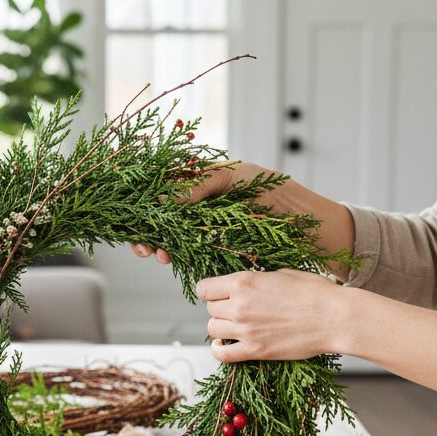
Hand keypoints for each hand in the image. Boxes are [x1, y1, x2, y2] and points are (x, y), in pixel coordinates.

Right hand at [130, 161, 272, 263]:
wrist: (300, 221)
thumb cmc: (270, 189)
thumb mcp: (232, 178)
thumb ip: (198, 185)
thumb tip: (164, 199)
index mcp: (196, 178)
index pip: (158, 186)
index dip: (143, 200)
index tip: (136, 216)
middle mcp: (194, 200)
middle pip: (157, 213)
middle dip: (144, 229)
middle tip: (143, 245)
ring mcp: (200, 223)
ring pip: (166, 233)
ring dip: (155, 244)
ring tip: (157, 254)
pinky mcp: (209, 244)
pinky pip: (183, 249)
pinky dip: (172, 253)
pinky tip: (169, 257)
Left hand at [196, 269, 347, 361]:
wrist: (335, 317)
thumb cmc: (314, 292)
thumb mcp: (281, 274)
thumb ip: (255, 280)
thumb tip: (243, 285)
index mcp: (244, 282)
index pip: (204, 288)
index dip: (210, 291)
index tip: (217, 294)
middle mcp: (239, 305)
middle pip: (210, 309)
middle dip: (220, 308)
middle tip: (236, 310)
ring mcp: (245, 329)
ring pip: (212, 329)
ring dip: (221, 327)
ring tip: (235, 326)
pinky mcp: (254, 350)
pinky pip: (221, 354)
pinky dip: (218, 350)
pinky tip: (223, 345)